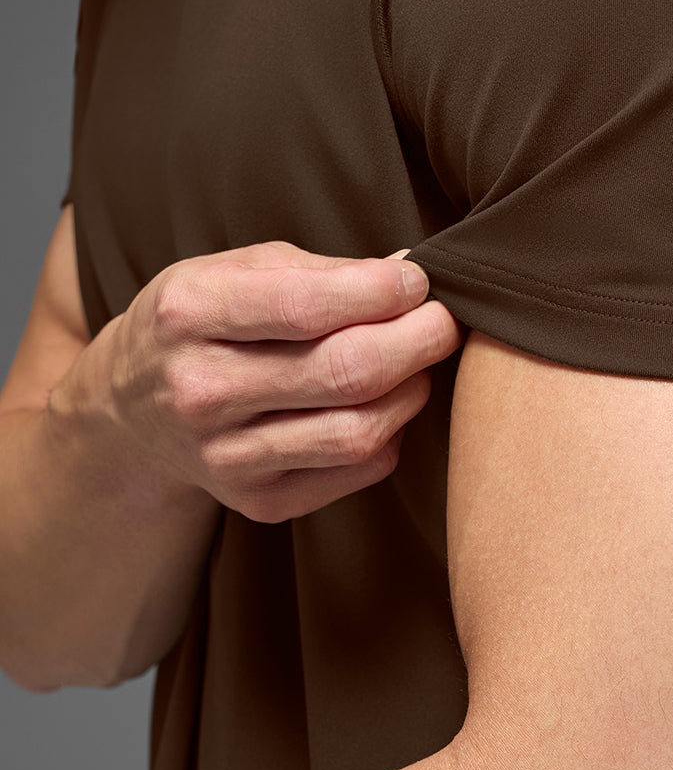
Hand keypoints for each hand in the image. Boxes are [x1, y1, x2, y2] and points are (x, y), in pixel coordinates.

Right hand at [97, 241, 461, 522]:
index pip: (307, 306)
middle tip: (445, 319)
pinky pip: (358, 471)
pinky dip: (392, 433)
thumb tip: (408, 275)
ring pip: (358, 431)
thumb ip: (320, 270)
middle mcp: (201, 390)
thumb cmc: (202, 320)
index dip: (381, 291)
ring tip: (419, 359)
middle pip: (344, 372)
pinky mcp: (257, 501)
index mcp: (190, 314)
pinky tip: (386, 402)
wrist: (130, 409)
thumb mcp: (235, 268)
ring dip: (413, 389)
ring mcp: (226, 456)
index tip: (419, 278)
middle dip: (419, 339)